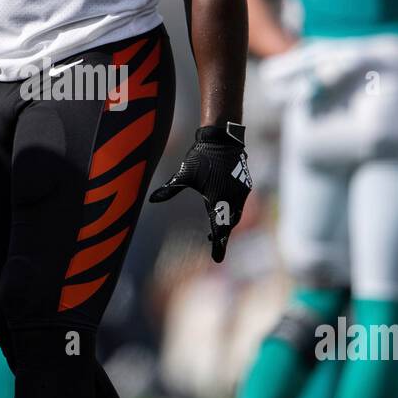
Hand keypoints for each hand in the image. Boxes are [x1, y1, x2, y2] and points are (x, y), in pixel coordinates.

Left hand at [149, 122, 251, 262]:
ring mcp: (241, 192)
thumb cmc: (201, 156)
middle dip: (222, 235)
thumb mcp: (183, 174)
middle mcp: (232, 198)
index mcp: (217, 200)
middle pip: (229, 224)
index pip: (219, 229)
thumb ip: (170, 189)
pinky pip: (240, 203)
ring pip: (236, 214)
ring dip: (227, 222)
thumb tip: (152, 199)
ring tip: (216, 228)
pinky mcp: (245, 184)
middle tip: (212, 242)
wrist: (222, 138)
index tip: (217, 259)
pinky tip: (223, 209)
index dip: (218, 245)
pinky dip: (232, 210)